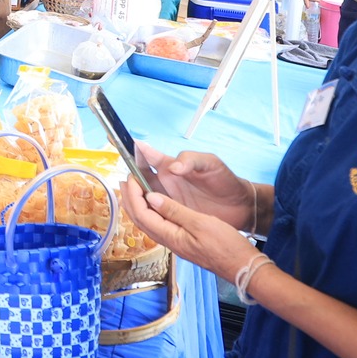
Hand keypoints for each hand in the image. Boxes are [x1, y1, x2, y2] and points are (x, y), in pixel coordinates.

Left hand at [120, 182, 262, 281]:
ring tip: (134, 188)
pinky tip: (155, 203)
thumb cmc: (226, 245)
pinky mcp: (183, 242)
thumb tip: (151, 198)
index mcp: (170, 236)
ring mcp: (175, 242)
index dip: (134, 194)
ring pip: (148, 222)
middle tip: (125, 180)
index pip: (142, 214)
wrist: (243, 267)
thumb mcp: (201, 223)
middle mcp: (168, 241)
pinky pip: (159, 224)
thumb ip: (175, 211)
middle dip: (130, 199)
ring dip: (139, 204)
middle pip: (140, 219)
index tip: (131, 176)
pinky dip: (152, 211)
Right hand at [134, 141, 256, 231]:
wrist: (240, 206)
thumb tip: (171, 168)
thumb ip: (190, 160)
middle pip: (138, 178)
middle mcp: (164, 182)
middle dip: (129, 178)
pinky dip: (143, 213)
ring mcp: (167, 199)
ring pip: (142, 197)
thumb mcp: (210, 163)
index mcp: (170, 166)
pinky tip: (138, 215)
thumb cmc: (225, 180)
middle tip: (125, 184)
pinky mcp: (173, 214)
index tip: (116, 143)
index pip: (147, 156)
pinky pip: (153, 214)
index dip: (133, 150)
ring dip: (132, 197)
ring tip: (126, 198)